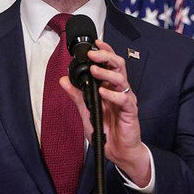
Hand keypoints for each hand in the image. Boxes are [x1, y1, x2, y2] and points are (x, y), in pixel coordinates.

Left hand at [59, 39, 149, 186]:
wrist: (117, 150)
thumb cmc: (105, 129)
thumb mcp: (85, 109)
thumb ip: (76, 94)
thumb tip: (63, 80)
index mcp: (110, 87)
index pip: (109, 64)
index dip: (104, 52)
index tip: (94, 44)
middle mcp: (119, 90)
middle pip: (118, 66)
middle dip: (106, 57)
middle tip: (93, 55)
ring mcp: (126, 100)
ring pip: (121, 80)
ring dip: (106, 73)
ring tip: (94, 71)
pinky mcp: (130, 112)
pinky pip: (124, 100)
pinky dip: (113, 95)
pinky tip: (103, 92)